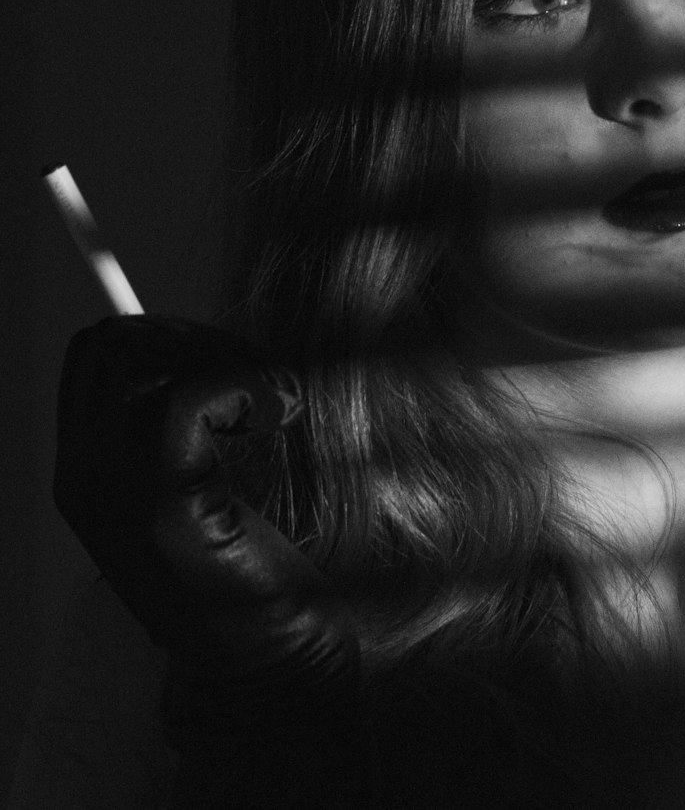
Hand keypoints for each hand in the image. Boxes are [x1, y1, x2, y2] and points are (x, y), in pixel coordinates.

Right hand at [54, 316, 360, 802]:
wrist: (271, 668)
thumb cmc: (251, 573)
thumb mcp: (200, 484)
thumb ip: (184, 423)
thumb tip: (209, 341)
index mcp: (88, 472)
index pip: (97, 356)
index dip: (166, 334)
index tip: (229, 358)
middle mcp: (85, 478)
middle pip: (113, 346)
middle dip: (192, 336)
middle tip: (255, 379)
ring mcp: (116, 493)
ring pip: (142, 359)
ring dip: (223, 356)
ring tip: (274, 402)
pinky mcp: (166, 506)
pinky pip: (188, 397)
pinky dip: (247, 384)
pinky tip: (281, 412)